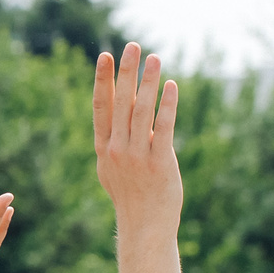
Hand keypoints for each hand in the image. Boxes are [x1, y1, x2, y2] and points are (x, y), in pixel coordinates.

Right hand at [92, 44, 181, 221]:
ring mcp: (137, 157)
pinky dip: (168, 106)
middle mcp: (117, 150)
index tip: (105, 56)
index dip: (103, 81)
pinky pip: (163, 129)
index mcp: (104, 148)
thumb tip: (118, 111)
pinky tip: (172, 86)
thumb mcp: (112, 167)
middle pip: (122, 103)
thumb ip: (114, 139)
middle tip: (133, 46)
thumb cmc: (131, 195)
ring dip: (149, 83)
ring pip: (142, 112)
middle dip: (127, 72)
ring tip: (155, 58)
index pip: (101, 107)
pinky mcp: (159, 164)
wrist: (144, 226)